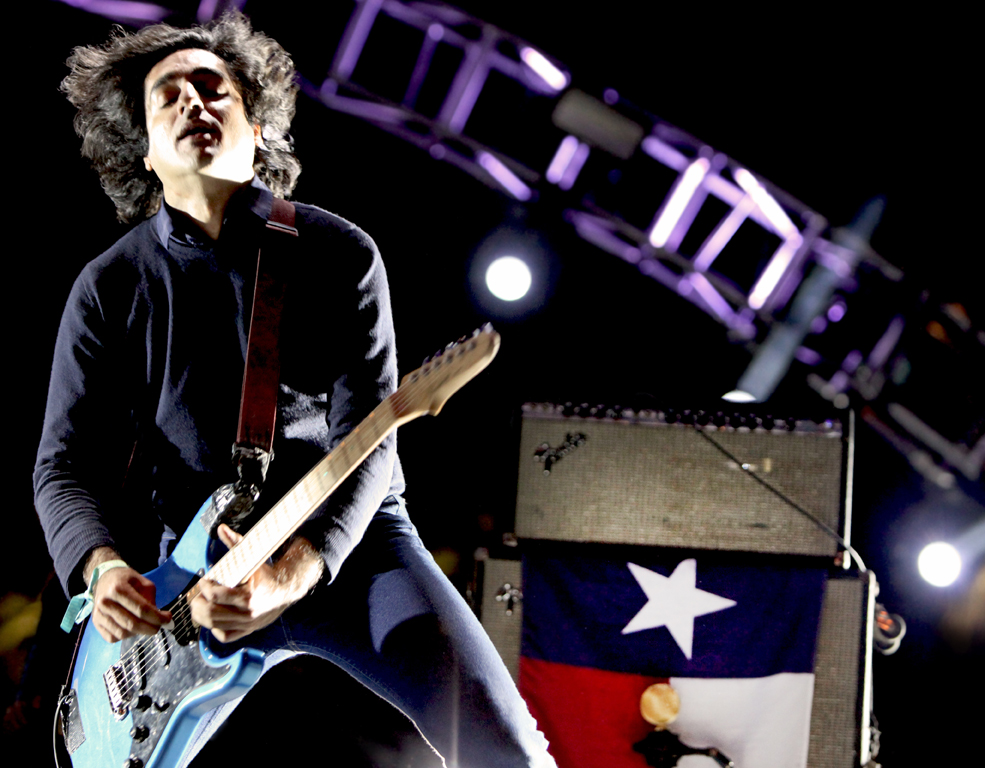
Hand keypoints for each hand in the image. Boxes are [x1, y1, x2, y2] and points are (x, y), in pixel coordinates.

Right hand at [91, 564, 171, 642]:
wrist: (104, 579)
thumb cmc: (126, 580)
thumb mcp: (142, 582)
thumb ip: (150, 598)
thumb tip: (159, 617)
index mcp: (118, 589)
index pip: (141, 609)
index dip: (157, 617)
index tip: (168, 619)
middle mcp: (105, 602)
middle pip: (132, 623)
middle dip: (150, 628)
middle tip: (160, 626)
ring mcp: (98, 614)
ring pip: (123, 633)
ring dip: (139, 633)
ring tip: (145, 625)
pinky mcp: (95, 623)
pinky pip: (113, 638)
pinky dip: (126, 636)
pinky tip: (132, 628)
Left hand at [189, 525, 323, 643]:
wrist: (286, 589)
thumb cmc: (266, 573)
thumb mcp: (252, 557)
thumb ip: (235, 543)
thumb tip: (221, 528)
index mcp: (249, 595)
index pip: (216, 595)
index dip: (204, 588)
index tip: (204, 580)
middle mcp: (248, 613)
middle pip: (211, 614)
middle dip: (198, 604)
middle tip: (196, 596)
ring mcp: (247, 624)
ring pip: (214, 626)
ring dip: (201, 616)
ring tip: (200, 605)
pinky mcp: (248, 630)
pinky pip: (225, 636)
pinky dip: (214, 629)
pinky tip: (213, 618)